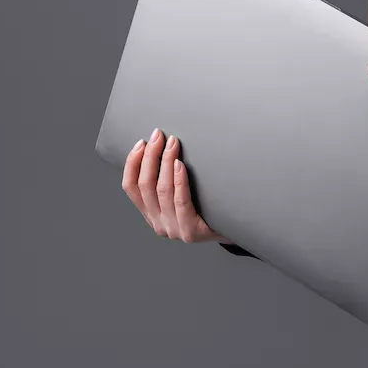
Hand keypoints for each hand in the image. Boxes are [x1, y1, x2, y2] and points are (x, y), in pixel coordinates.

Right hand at [122, 129, 227, 243]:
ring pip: (162, 190)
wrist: (236, 232)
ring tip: (172, 144)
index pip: (131, 188)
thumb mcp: (183, 196)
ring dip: (165, 163)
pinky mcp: (191, 231)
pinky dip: (179, 181)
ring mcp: (173, 229)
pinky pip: (181, 201)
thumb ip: (170, 181)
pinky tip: (180, 165)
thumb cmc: (210, 207)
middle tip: (158, 136)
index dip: (132, 164)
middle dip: (150, 157)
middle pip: (145, 185)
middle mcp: (158, 223)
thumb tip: (164, 146)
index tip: (141, 143)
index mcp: (151, 214)